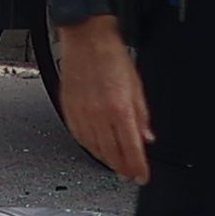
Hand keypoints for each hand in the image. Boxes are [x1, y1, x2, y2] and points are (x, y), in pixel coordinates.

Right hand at [51, 13, 151, 184]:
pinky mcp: (68, 108)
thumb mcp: (136, 87)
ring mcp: (81, 113)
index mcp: (120, 108)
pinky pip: (78, 136)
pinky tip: (95, 147)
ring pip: (94, 148)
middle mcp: (99, 114)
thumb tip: (146, 137)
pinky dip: (88, 146)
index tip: (142, 176)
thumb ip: (142, 116)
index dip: (138, 168)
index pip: (131, 149)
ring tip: (115, 164)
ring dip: (106, 159)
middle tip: (129, 174)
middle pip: (112, 153)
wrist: (86, 38)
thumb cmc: (111, 57)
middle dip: (123, 168)